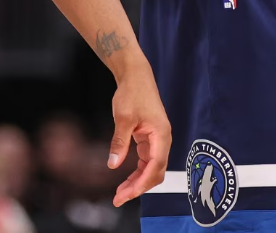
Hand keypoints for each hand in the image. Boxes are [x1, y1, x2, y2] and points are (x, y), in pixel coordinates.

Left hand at [107, 64, 170, 206]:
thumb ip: (119, 142)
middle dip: (138, 187)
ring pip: (151, 169)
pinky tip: (125, 180)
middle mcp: (162, 140)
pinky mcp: (149, 139)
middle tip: (118, 198)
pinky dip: (137, 172)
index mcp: (161, 135)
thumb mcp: (123, 118)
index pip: (155, 166)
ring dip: (137, 182)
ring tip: (120, 193)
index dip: (141, 183)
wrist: (136, 76)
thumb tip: (113, 165)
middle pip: (155, 172)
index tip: (126, 195)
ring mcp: (157, 140)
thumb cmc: (132, 93)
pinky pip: (146, 161)